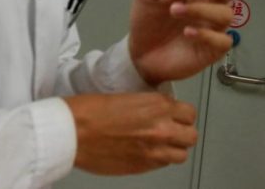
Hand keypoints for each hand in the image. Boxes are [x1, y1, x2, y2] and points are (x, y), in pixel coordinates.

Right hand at [66, 92, 196, 174]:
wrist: (73, 132)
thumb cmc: (91, 111)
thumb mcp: (129, 96)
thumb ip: (151, 106)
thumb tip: (160, 112)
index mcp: (158, 106)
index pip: (190, 113)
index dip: (182, 115)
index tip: (176, 115)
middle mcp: (161, 128)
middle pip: (191, 135)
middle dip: (183, 132)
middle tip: (172, 130)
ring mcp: (153, 150)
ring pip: (182, 154)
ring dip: (174, 149)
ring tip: (161, 144)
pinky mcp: (142, 167)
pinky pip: (163, 165)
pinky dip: (159, 159)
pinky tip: (147, 152)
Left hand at [129, 0, 233, 85]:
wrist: (140, 54)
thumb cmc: (149, 21)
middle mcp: (211, 5)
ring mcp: (214, 28)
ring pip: (225, 13)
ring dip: (200, 8)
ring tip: (174, 10)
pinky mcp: (213, 50)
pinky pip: (223, 40)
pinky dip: (206, 34)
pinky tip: (187, 32)